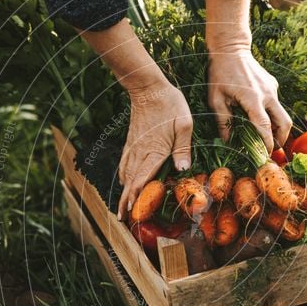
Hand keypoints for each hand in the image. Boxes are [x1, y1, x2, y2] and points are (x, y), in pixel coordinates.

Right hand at [118, 82, 192, 218]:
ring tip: (122, 207)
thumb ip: (183, 147)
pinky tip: (125, 182)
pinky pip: (125, 163)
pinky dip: (124, 176)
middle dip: (126, 201)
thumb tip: (182, 169)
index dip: (135, 197)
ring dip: (124, 191)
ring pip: (126, 174)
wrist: (148, 87)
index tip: (130, 212)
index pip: (142, 179)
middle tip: (123, 218)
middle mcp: (141, 152)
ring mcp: (134, 147)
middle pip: (130, 181)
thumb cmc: (169, 104)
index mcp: (154, 151)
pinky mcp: (132, 141)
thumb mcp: (184, 123)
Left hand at [207, 49, 291, 151]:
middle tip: (271, 149)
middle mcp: (268, 94)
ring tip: (267, 138)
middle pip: (284, 123)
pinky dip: (271, 115)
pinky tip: (258, 116)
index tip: (265, 155)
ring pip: (283, 114)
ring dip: (277, 128)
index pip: (265, 127)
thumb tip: (227, 141)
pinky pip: (275, 104)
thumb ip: (223, 121)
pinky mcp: (273, 85)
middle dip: (281, 139)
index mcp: (253, 99)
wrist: (231, 48)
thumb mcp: (215, 99)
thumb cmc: (219, 74)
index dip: (267, 143)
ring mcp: (272, 89)